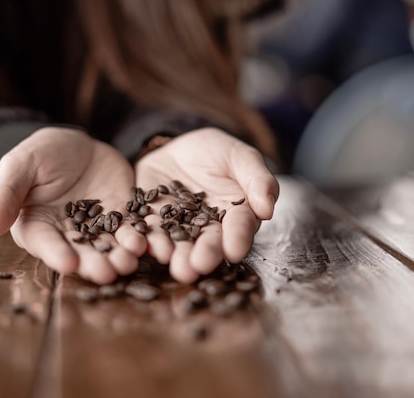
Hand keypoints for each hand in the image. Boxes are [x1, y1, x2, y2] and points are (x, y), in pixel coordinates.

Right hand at [0, 127, 145, 283]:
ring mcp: (97, 226)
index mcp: (37, 225)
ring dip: (118, 256)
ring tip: (129, 262)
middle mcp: (68, 233)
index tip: (68, 264)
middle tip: (106, 273)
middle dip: (93, 263)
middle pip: (80, 252)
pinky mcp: (121, 216)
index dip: (56, 254)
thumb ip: (6, 195)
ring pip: (108, 246)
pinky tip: (146, 243)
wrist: (75, 145)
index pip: (45, 243)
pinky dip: (139, 237)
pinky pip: (130, 229)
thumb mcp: (19, 166)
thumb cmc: (39, 154)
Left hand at [134, 128, 278, 282]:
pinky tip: (146, 247)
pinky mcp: (152, 220)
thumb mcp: (241, 157)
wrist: (179, 146)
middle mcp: (209, 227)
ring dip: (178, 256)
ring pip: (180, 244)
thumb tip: (267, 209)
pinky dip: (149, 240)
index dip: (238, 239)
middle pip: (209, 243)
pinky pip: (150, 231)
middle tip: (200, 265)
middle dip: (205, 255)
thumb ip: (257, 179)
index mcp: (237, 214)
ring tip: (176, 266)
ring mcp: (179, 226)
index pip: (240, 228)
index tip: (235, 251)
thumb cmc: (219, 152)